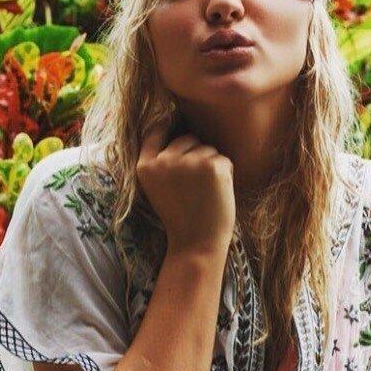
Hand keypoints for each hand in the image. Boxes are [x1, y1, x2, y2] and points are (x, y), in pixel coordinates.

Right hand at [136, 113, 235, 255]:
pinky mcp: (211, 166)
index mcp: (145, 167)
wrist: (195, 245)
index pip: (155, 130)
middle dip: (196, 155)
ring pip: (207, 149)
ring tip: (204, 194)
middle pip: (187, 139)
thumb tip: (178, 127)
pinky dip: (226, 175)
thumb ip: (162, 162)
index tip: (176, 125)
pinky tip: (216, 194)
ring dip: (211, 166)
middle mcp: (163, 161)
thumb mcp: (158, 188)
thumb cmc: (181, 218)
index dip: (167, 125)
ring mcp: (187, 162)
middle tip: (195, 187)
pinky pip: (223, 159)